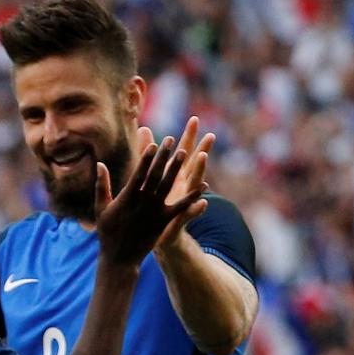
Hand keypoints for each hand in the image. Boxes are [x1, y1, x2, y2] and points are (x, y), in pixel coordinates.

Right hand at [95, 138, 206, 266]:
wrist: (119, 258)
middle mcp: (142, 202)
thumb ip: (102, 185)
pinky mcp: (163, 221)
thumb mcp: (101, 208)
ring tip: (184, 152)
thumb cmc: (108, 232)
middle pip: (155, 175)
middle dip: (163, 156)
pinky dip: (192, 197)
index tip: (153, 143)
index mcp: (127, 197)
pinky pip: (180, 207)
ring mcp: (154, 211)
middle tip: (170, 139)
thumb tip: (100, 164)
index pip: (139, 173)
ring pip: (168, 185)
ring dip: (176, 168)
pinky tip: (203, 186)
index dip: (146, 157)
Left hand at [136, 117, 213, 249]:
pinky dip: (196, 208)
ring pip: (193, 184)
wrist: (148, 235)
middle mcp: (181, 185)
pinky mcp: (177, 217)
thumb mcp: (145, 177)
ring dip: (199, 171)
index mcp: (173, 174)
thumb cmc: (148, 203)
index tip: (194, 119)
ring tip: (203, 157)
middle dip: (202, 149)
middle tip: (210, 135)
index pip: (183, 151)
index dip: (188, 136)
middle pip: (194, 164)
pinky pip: (189, 212)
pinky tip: (204, 202)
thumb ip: (145, 154)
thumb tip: (143, 129)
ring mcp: (182, 200)